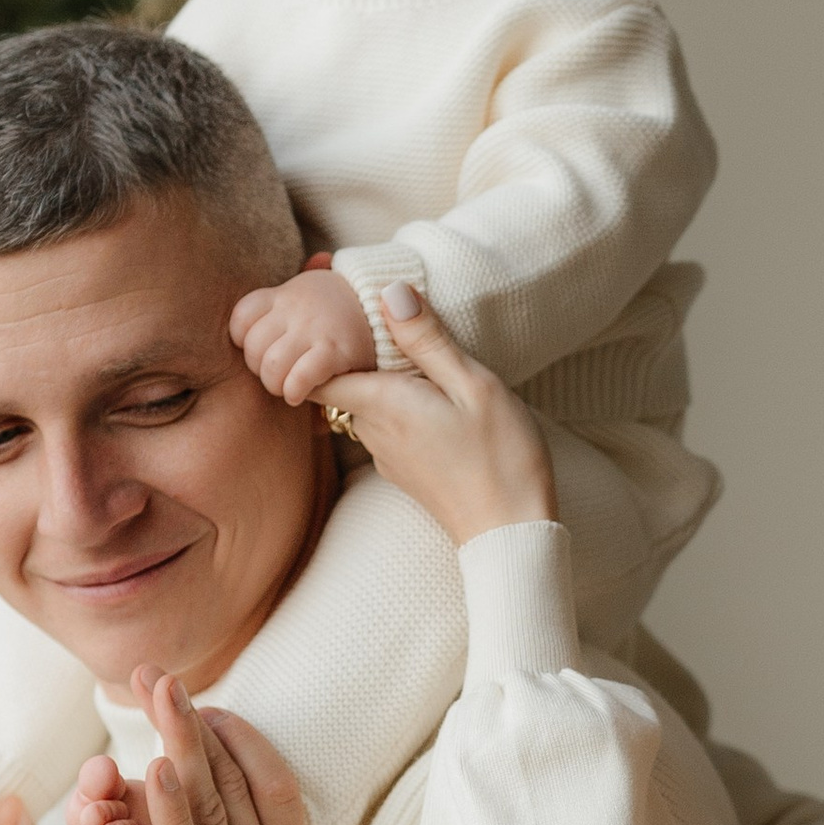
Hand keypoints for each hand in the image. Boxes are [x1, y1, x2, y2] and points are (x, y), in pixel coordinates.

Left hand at [122, 669, 310, 824]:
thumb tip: (191, 812)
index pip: (274, 788)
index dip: (242, 739)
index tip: (203, 704)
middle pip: (236, 786)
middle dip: (195, 723)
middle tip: (157, 673)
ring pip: (209, 810)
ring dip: (178, 744)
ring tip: (153, 694)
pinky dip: (169, 810)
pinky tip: (149, 770)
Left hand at [229, 257, 377, 408]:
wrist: (393, 312)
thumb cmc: (351, 309)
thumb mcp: (321, 287)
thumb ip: (302, 286)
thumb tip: (317, 258)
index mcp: (286, 293)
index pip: (241, 317)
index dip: (243, 341)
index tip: (263, 350)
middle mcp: (296, 308)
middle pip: (252, 345)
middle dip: (259, 369)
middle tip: (278, 374)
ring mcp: (314, 328)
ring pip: (270, 365)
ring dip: (275, 384)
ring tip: (289, 386)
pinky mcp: (334, 351)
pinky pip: (298, 378)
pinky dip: (294, 391)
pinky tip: (300, 394)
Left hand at [310, 286, 557, 544]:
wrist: (510, 533)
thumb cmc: (500, 457)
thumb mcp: (474, 385)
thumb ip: (428, 340)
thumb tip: (389, 291)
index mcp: (382, 403)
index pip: (315, 372)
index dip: (314, 345)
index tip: (337, 320)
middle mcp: (372, 431)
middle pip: (342, 382)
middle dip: (354, 354)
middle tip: (390, 327)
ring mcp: (386, 454)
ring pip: (366, 403)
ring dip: (382, 380)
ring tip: (420, 359)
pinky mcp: (403, 470)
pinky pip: (386, 425)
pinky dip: (398, 405)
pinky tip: (434, 401)